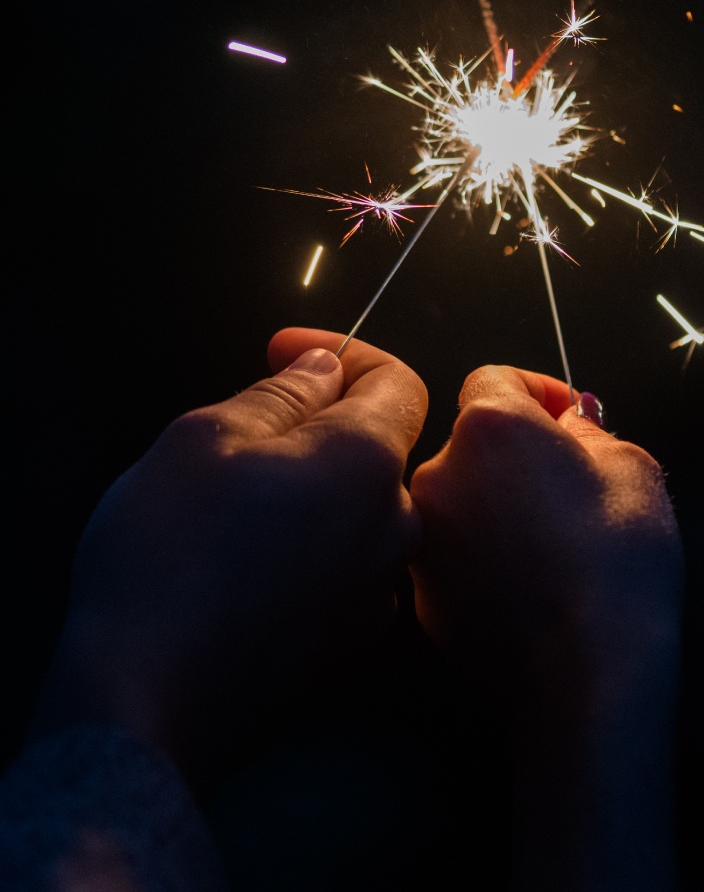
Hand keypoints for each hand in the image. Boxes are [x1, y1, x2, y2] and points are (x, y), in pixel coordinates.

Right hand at [32, 328, 426, 780]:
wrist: (148, 704)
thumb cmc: (168, 555)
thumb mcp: (205, 438)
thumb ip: (280, 394)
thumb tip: (324, 370)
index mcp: (368, 463)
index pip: (400, 382)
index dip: (343, 353)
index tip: (285, 352)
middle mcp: (393, 530)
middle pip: (380, 448)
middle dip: (322, 423)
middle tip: (243, 431)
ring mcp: (376, 596)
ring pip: (358, 511)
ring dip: (313, 489)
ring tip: (235, 501)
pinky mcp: (349, 648)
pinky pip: (345, 568)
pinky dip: (310, 546)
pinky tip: (245, 562)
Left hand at [409, 365, 682, 889]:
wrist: (589, 677)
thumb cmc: (617, 571)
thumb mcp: (634, 469)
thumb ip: (591, 429)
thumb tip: (571, 423)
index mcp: (489, 427)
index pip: (494, 378)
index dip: (537, 393)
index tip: (564, 418)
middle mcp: (438, 474)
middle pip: (471, 442)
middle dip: (514, 454)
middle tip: (566, 486)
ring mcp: (424, 538)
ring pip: (458, 499)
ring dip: (493, 505)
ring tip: (548, 542)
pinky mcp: (422, 594)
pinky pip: (451, 554)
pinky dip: (479, 557)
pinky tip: (526, 582)